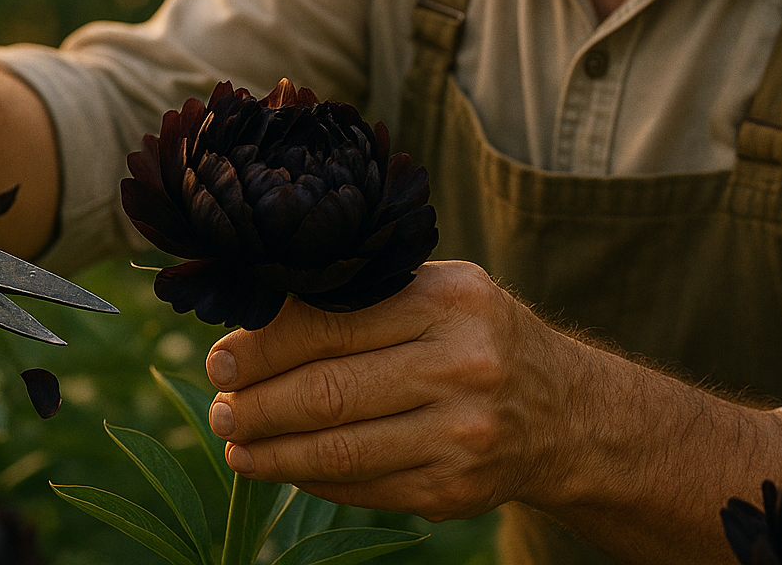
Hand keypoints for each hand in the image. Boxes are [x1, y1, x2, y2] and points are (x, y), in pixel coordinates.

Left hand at [203, 261, 574, 521]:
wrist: (563, 411)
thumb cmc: (474, 336)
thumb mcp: (436, 291)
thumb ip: (361, 296)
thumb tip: (253, 316)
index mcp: (448, 300)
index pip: (331, 324)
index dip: (263, 348)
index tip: (221, 361)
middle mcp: (462, 366)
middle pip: (328, 393)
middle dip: (256, 406)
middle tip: (219, 410)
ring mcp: (462, 435)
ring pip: (339, 451)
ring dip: (271, 453)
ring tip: (236, 445)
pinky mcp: (455, 491)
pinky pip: (361, 489)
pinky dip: (311, 480)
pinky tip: (284, 466)